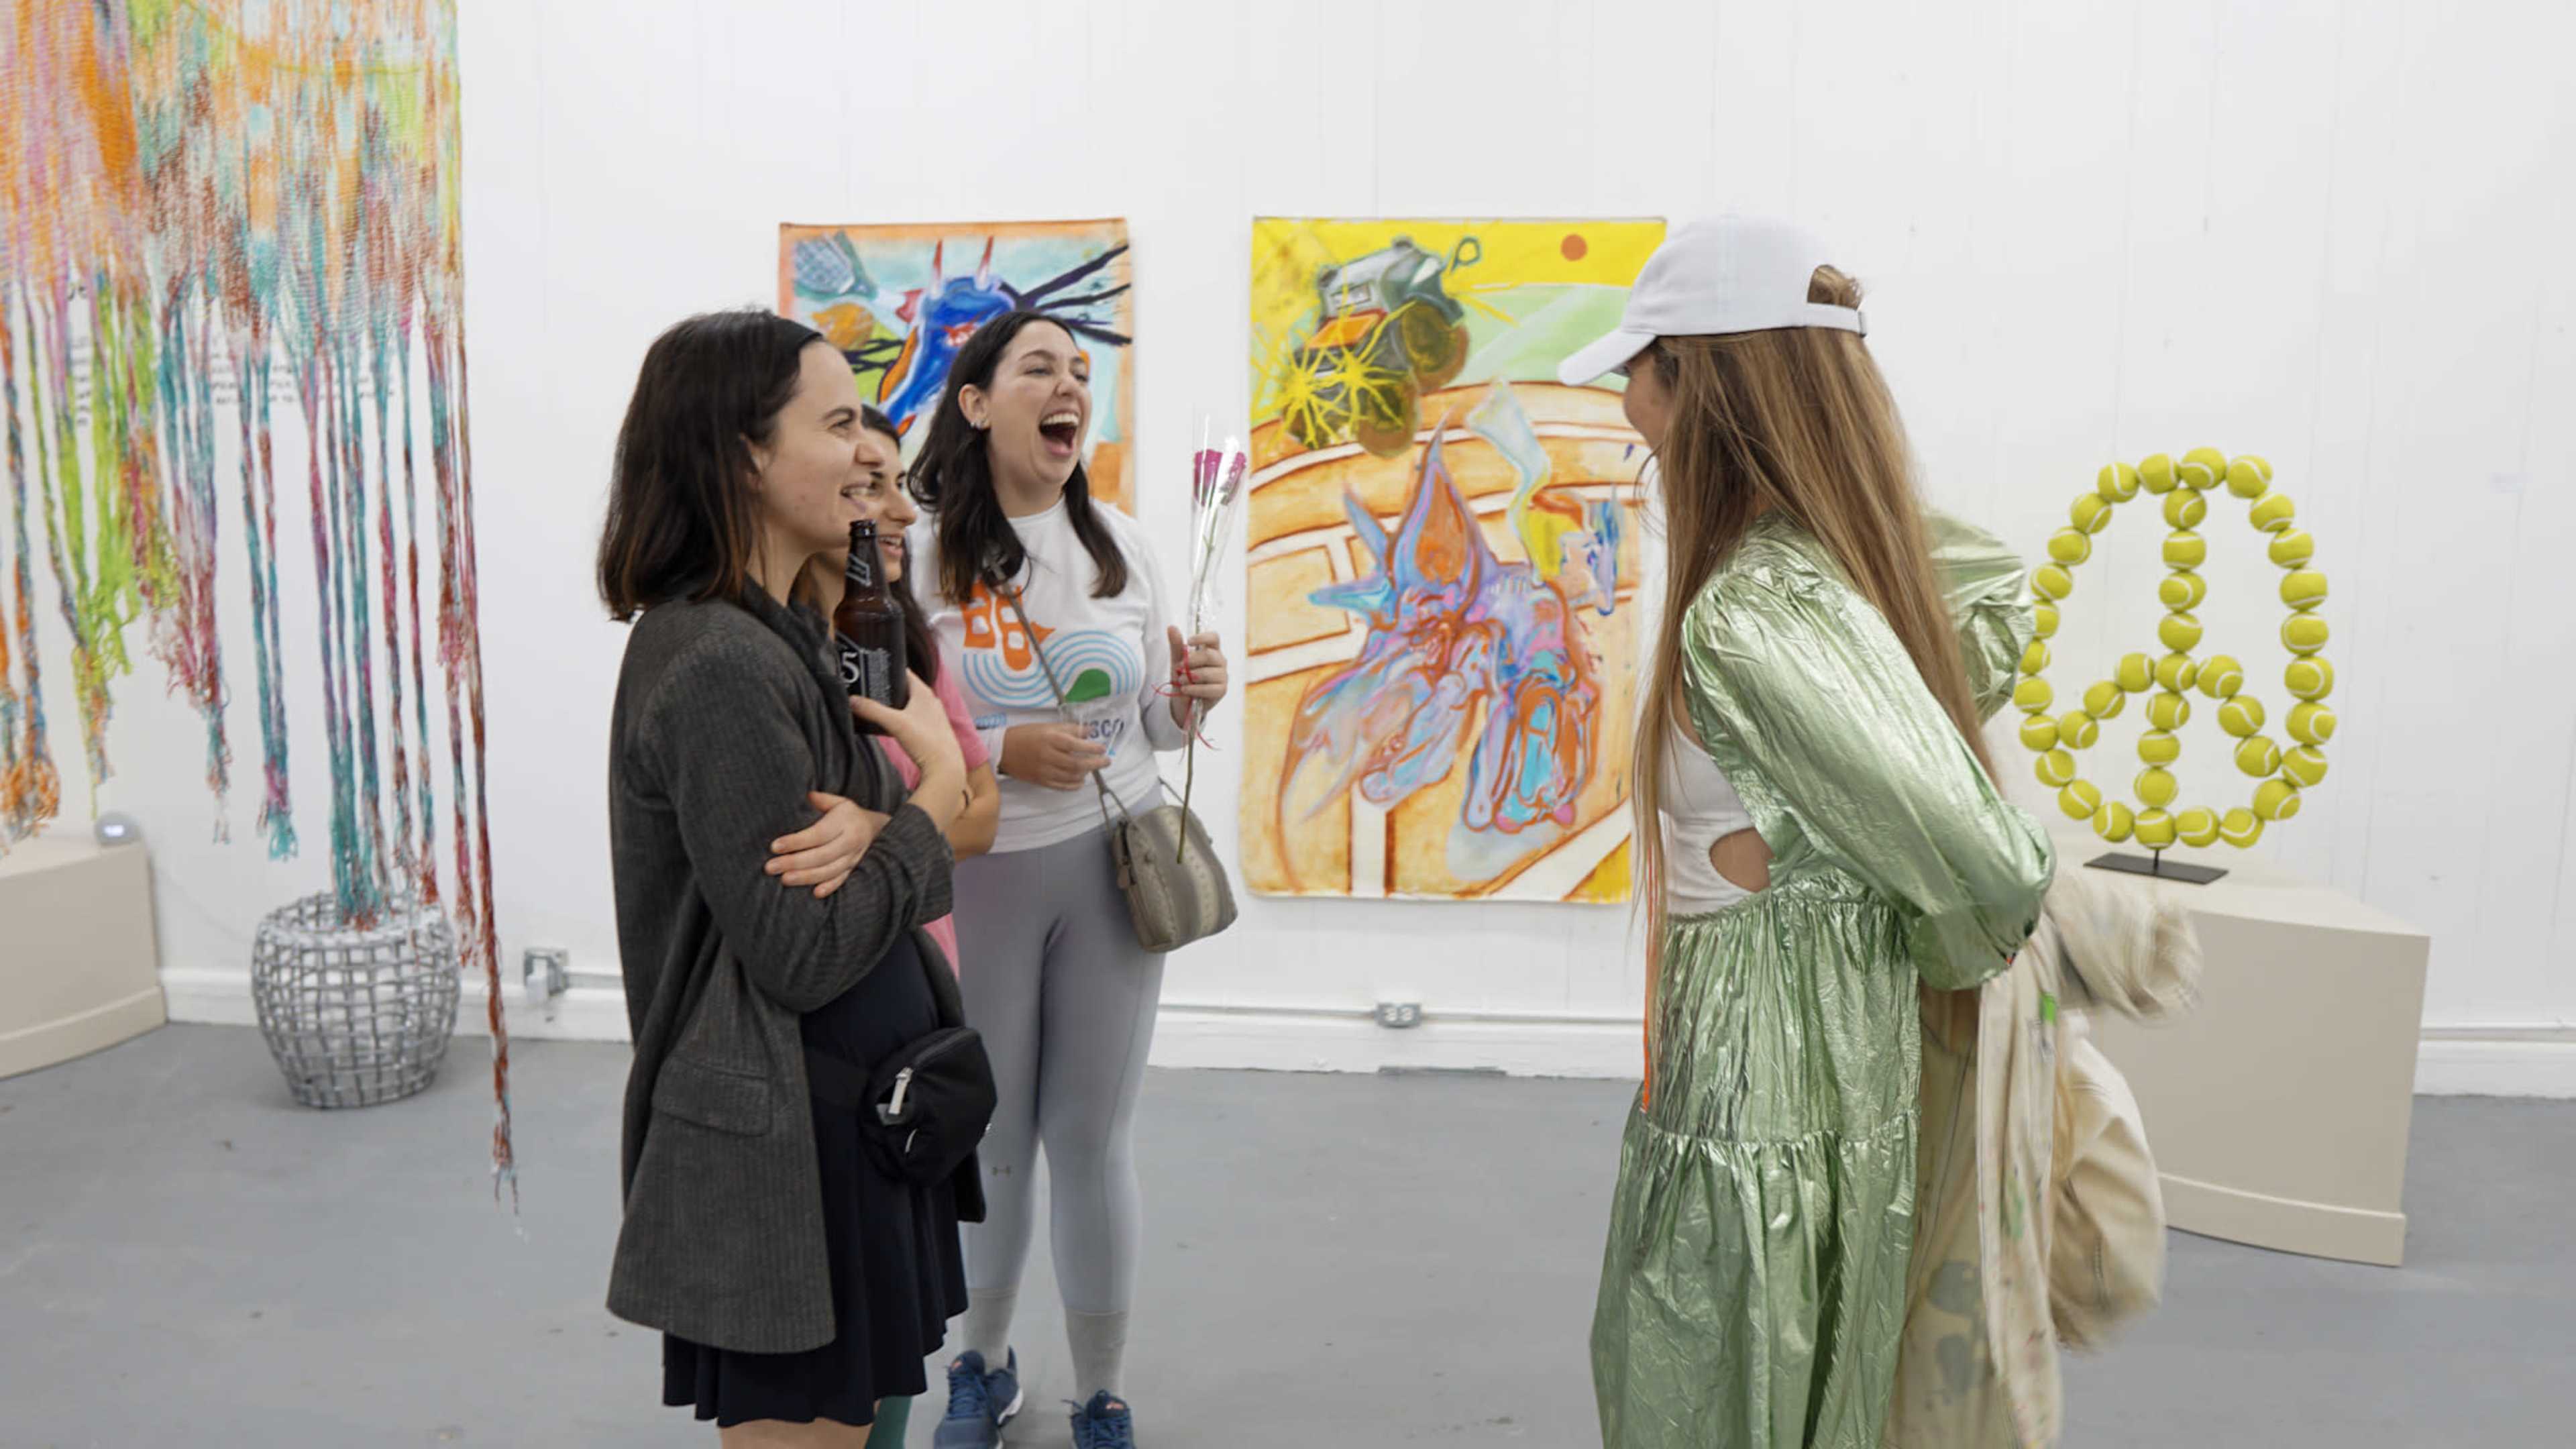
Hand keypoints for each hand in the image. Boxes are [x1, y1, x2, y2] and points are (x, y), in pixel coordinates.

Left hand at [767, 792, 889, 897]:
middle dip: (794, 862)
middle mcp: (851, 840)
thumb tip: (803, 795)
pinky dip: (830, 887)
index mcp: (845, 821)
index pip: (817, 834)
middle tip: (770, 867)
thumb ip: (821, 800)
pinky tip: (815, 894)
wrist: (877, 828)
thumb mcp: (838, 802)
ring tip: (784, 880)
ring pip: (829, 870)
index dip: (796, 841)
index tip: (774, 847)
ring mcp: (853, 857)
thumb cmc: (848, 814)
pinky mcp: (854, 869)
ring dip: (806, 877)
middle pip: (821, 855)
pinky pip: (842, 880)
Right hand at [852, 674, 961, 777]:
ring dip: (894, 706)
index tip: (873, 671)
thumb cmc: (925, 741)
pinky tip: (891, 726)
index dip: (890, 671)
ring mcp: (932, 716)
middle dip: (888, 690)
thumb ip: (872, 710)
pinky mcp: (931, 730)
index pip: (905, 673)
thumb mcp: (894, 723)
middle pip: (905, 689)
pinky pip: (913, 718)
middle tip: (869, 691)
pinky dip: (901, 718)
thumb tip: (852, 700)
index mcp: (924, 693)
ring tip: (876, 707)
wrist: (944, 767)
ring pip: (909, 705)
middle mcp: (930, 701)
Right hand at [1001, 721, 1108, 790]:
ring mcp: (1044, 770)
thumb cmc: (1026, 735)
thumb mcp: (1047, 726)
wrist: (1003, 750)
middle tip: (1106, 761)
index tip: (1103, 748)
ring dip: (1086, 773)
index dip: (1092, 747)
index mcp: (1050, 739)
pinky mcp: (1041, 781)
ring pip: (1071, 776)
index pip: (1076, 744)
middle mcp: (1048, 755)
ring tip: (1091, 768)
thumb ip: (1069, 729)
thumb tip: (1089, 731)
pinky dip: (1074, 784)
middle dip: (1095, 763)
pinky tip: (1080, 780)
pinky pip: (1062, 786)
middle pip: (1077, 763)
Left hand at [1168, 627, 1227, 728]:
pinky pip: (1209, 688)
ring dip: (1190, 677)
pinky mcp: (1222, 690)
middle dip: (1190, 662)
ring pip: (1208, 673)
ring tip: (1181, 681)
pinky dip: (1194, 689)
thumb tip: (1171, 627)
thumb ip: (1176, 645)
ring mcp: (1223, 676)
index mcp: (1211, 650)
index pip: (1214, 637)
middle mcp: (1220, 661)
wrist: (1183, 701)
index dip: (1203, 637)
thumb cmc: (1183, 678)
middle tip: (1179, 668)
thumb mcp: (1177, 661)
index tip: (1189, 642)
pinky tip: (1186, 690)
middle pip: (1209, 655)